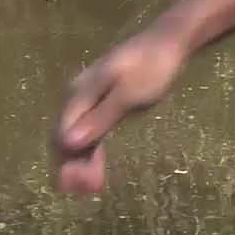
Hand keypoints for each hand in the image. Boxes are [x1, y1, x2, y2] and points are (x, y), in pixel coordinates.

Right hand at [53, 26, 189, 194]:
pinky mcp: (105, 100)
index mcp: (79, 95)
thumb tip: (68, 143)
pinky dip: (94, 149)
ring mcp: (91, 98)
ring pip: (79, 136)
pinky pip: (92, 129)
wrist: (169, 41)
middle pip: (68, 138)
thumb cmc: (153, 67)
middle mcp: (78, 97)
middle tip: (88, 192)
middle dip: (74, 166)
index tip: (83, 187)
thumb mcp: (129, 95)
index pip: (64, 136)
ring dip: (84, 161)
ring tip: (92, 187)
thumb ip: (101, 118)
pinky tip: (97, 167)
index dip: (70, 163)